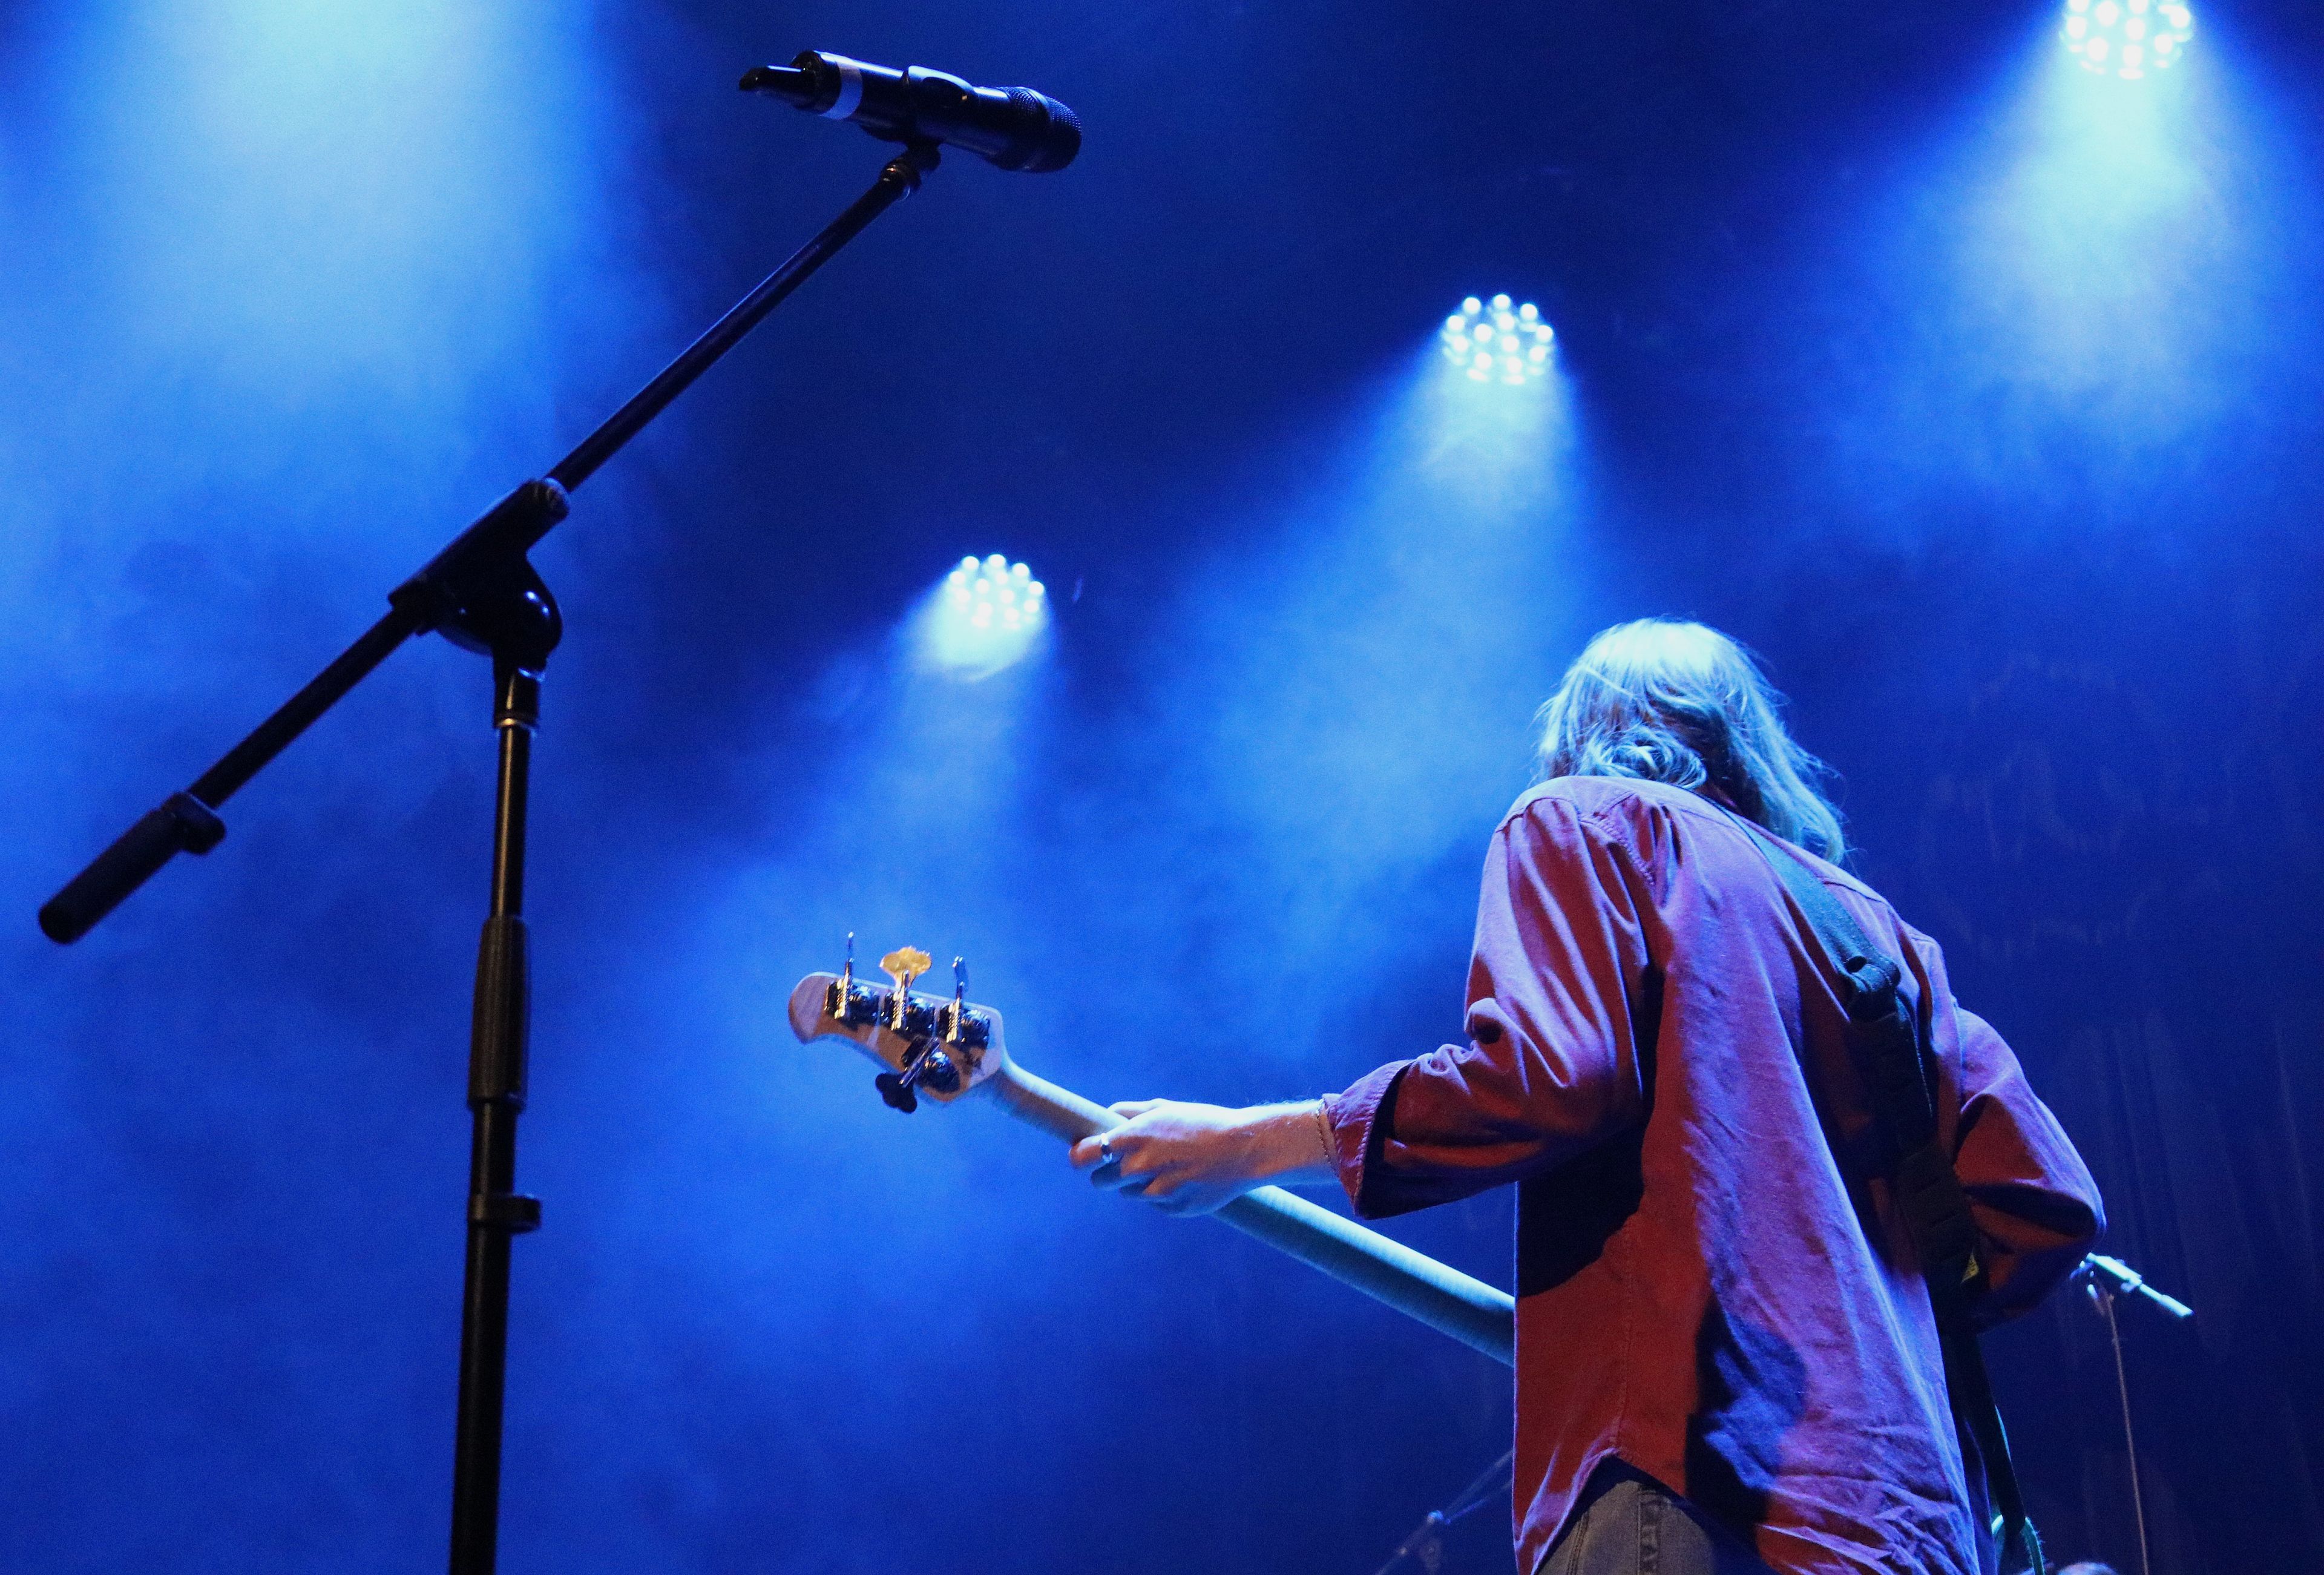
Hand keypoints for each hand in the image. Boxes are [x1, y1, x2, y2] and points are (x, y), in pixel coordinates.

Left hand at [1067, 1098, 1334, 1215]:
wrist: (1244, 1149)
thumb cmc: (1203, 1123)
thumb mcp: (1165, 1109)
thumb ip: (1130, 1113)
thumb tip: (1107, 1115)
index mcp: (1133, 1138)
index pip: (1084, 1156)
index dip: (1080, 1156)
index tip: (1083, 1156)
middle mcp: (1138, 1167)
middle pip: (1100, 1181)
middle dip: (1108, 1173)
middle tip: (1128, 1163)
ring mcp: (1155, 1192)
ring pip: (1128, 1194)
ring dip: (1138, 1183)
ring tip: (1167, 1166)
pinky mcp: (1172, 1209)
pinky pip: (1154, 1204)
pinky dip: (1163, 1194)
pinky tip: (1185, 1178)